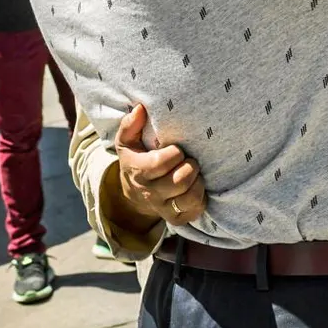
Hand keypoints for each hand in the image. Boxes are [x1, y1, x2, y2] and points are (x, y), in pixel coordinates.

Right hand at [114, 104, 205, 224]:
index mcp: (138, 171)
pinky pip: (196, 209)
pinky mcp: (177, 218)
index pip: (160, 163)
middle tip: (189, 159)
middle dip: (190, 165)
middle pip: (180, 180)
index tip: (177, 149)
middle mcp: (150, 192)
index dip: (175, 153)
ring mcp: (163, 208)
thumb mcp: (127, 141)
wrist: (135, 194)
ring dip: (197, 181)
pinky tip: (195, 186)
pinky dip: (201, 196)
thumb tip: (141, 108)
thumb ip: (131, 124)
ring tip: (194, 172)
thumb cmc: (136, 159)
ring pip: (190, 197)